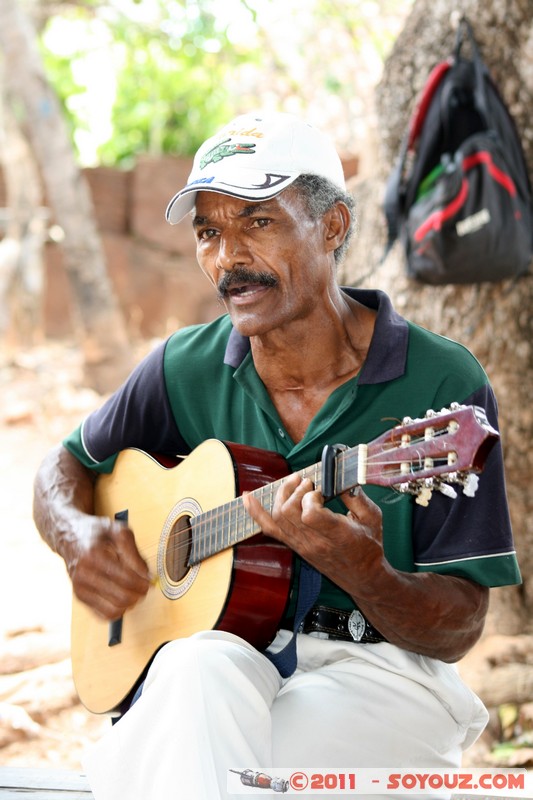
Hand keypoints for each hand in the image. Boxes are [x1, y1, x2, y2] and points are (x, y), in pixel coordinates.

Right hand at [62, 513, 150, 619]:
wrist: (69, 536)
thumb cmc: (97, 533)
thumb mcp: (118, 532)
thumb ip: (134, 553)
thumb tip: (147, 576)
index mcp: (94, 555)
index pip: (126, 579)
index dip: (143, 582)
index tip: (150, 580)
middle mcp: (84, 574)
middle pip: (121, 596)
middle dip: (139, 594)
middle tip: (145, 587)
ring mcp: (80, 588)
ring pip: (114, 609)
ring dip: (130, 603)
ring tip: (134, 591)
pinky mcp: (80, 598)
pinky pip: (105, 615)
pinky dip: (119, 610)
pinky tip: (122, 597)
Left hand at [242, 473, 385, 594]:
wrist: (362, 577)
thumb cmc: (369, 547)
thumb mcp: (372, 518)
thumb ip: (357, 496)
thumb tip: (339, 476)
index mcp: (337, 535)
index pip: (310, 514)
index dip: (310, 497)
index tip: (320, 490)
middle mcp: (315, 542)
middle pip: (288, 512)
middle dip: (294, 490)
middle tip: (307, 481)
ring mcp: (302, 545)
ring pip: (277, 517)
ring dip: (282, 494)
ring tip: (294, 482)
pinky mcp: (295, 546)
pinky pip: (269, 529)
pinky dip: (256, 512)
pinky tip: (247, 497)